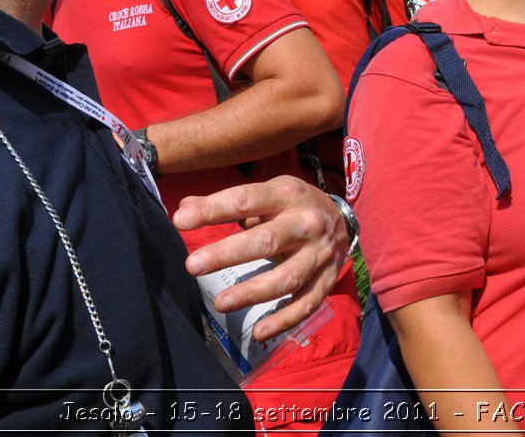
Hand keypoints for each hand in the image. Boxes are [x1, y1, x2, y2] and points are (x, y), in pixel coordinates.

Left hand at [175, 175, 349, 341]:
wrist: (344, 220)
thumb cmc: (292, 206)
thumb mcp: (267, 194)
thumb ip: (227, 202)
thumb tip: (185, 208)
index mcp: (287, 194)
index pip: (246, 200)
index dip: (213, 210)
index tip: (181, 221)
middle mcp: (306, 223)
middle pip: (266, 241)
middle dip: (228, 254)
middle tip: (192, 265)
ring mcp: (319, 255)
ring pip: (286, 278)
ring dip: (252, 292)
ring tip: (220, 302)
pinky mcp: (326, 281)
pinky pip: (305, 305)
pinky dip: (283, 320)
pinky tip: (259, 331)